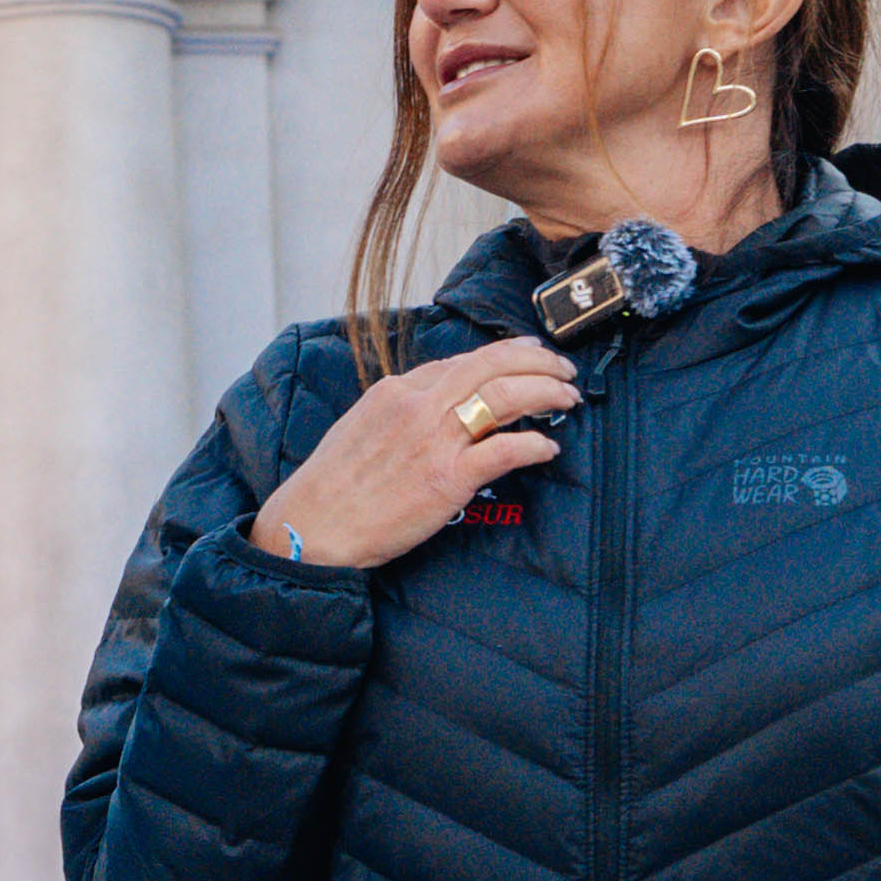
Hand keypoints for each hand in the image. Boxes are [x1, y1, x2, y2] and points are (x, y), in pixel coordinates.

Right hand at [253, 336, 581, 574]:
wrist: (313, 526)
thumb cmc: (332, 486)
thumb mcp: (360, 427)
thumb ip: (400, 410)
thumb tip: (437, 405)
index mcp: (396, 390)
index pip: (462, 360)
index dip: (504, 354)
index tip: (529, 355)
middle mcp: (418, 405)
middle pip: (492, 365)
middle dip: (537, 360)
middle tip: (564, 369)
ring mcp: (435, 440)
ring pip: (505, 396)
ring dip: (545, 391)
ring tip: (567, 397)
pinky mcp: (448, 479)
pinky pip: (505, 450)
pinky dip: (534, 444)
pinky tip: (548, 448)